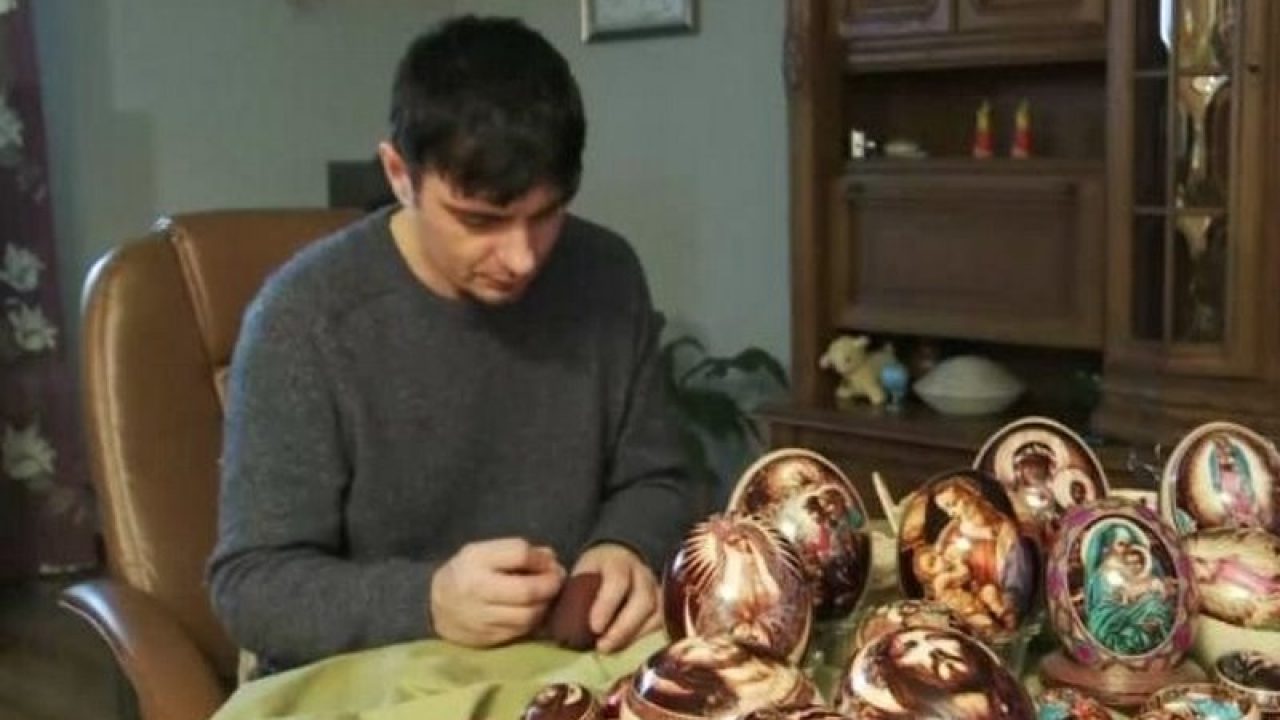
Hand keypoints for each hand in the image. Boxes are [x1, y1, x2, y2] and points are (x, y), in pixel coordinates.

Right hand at [430, 538, 564, 646]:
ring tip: (546, 596)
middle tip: (557, 579)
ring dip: (545, 604)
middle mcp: (476, 589)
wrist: (433, 604)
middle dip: (551, 584)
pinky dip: (533, 620)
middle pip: (527, 590)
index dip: (542, 558)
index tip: (550, 561)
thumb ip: (516, 551)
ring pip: (528, 615)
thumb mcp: (484, 551)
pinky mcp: (486, 638)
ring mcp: (480, 618)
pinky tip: (533, 610)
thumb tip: (551, 560)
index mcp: (475, 559)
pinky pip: (521, 631)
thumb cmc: (466, 572)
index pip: (520, 554)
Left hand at [572, 543, 660, 652]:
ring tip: (615, 652)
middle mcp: (642, 573)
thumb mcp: (579, 577)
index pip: (617, 580)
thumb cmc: (592, 575)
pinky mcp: (665, 606)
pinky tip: (631, 651)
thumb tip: (556, 631)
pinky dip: (649, 640)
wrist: (616, 560)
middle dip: (623, 627)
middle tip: (603, 647)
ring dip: (636, 637)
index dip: (607, 604)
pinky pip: (664, 624)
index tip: (594, 628)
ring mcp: (657, 589)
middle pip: (643, 600)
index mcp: (617, 562)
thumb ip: (573, 598)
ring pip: (658, 614)